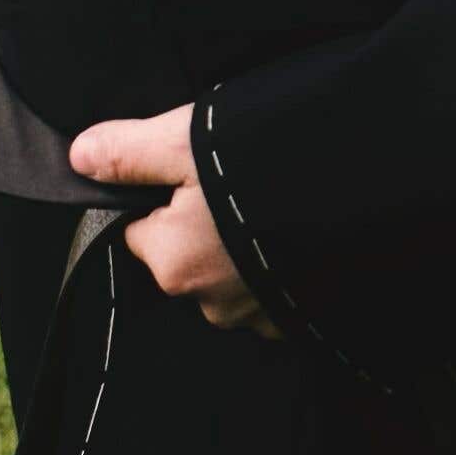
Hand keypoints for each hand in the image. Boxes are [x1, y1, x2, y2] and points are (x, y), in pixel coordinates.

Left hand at [71, 107, 290, 333]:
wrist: (375, 180)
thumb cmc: (271, 159)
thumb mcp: (189, 138)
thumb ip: (129, 151)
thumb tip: (79, 157)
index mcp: (174, 262)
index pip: (145, 229)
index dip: (167, 193)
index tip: (200, 168)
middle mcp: (213, 303)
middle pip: (191, 254)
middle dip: (211, 222)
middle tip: (247, 175)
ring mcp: (267, 315)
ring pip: (238, 273)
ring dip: (253, 246)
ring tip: (286, 197)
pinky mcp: (311, 315)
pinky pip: (282, 288)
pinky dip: (289, 262)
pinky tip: (310, 225)